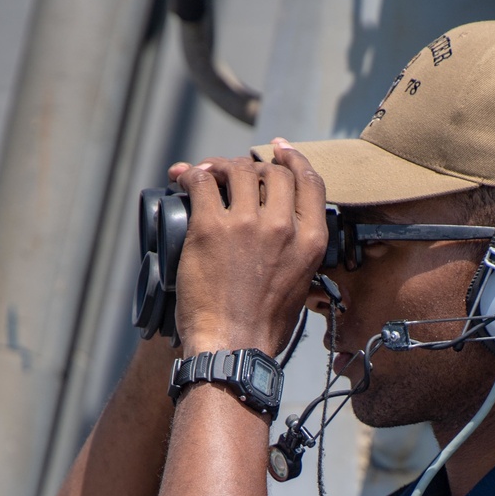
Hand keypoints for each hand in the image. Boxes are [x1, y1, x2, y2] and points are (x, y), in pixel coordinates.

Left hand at [168, 140, 327, 356]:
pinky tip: (182, 179)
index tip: (280, 148)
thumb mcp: (301, 286)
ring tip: (205, 173)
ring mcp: (246, 225)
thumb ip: (299, 254)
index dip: (293, 158)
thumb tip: (287, 235)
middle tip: (232, 170)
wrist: (233, 347)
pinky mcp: (209, 228)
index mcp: (311, 241)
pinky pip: (199, 183)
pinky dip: (190, 175)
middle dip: (252, 164)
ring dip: (219, 166)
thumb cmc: (263, 328)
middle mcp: (282, 227)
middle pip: (271, 171)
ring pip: (236, 170)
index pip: (309, 181)